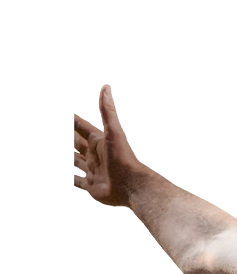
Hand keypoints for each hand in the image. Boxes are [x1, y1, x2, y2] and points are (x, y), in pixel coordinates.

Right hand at [73, 84, 144, 207]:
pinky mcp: (91, 185)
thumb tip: (106, 87)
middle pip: (78, 144)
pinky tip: (74, 177)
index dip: (74, 121)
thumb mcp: (113, 132)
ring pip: (78, 162)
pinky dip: (76, 179)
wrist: (131, 185)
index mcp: (98, 141)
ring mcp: (92, 170)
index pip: (82, 127)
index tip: (70, 116)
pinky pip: (80, 182)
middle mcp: (94, 155)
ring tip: (70, 155)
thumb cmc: (123, 158)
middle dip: (72, 139)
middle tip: (68, 134)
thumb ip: (108, 111)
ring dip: (73, 158)